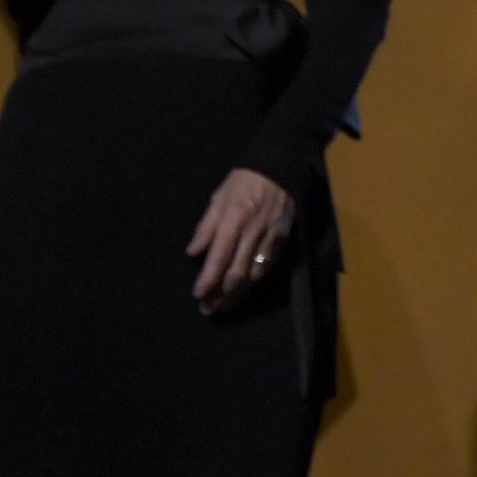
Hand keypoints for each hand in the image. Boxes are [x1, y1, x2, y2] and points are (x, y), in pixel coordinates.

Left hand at [187, 169, 294, 314]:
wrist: (279, 167)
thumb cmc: (242, 182)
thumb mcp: (217, 198)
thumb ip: (206, 226)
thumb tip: (193, 253)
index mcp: (232, 221)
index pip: (218, 258)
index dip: (207, 280)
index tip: (198, 295)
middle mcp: (252, 233)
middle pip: (236, 272)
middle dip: (221, 294)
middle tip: (208, 310)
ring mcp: (270, 237)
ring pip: (253, 273)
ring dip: (238, 292)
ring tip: (225, 305)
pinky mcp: (282, 237)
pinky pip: (269, 264)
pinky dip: (256, 278)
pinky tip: (247, 287)